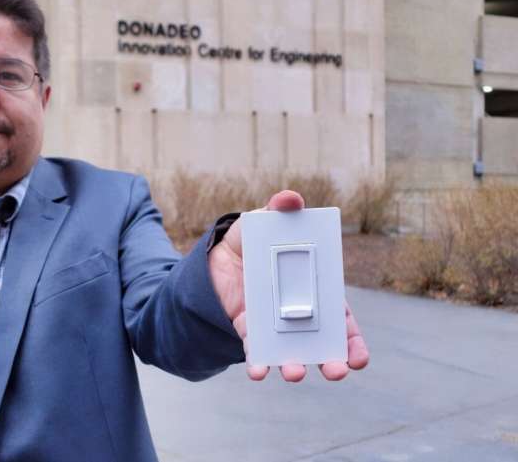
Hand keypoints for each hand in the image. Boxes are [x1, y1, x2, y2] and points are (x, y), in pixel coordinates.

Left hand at [207, 190, 369, 381]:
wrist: (212, 259)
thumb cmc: (250, 242)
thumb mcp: (262, 223)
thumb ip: (278, 211)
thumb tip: (290, 198)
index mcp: (315, 291)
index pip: (341, 320)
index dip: (353, 340)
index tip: (359, 358)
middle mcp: (300, 314)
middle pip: (324, 345)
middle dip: (333, 362)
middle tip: (337, 371)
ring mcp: (275, 327)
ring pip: (292, 354)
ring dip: (297, 367)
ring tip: (296, 373)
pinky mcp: (250, 333)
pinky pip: (257, 353)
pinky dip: (259, 364)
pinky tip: (259, 372)